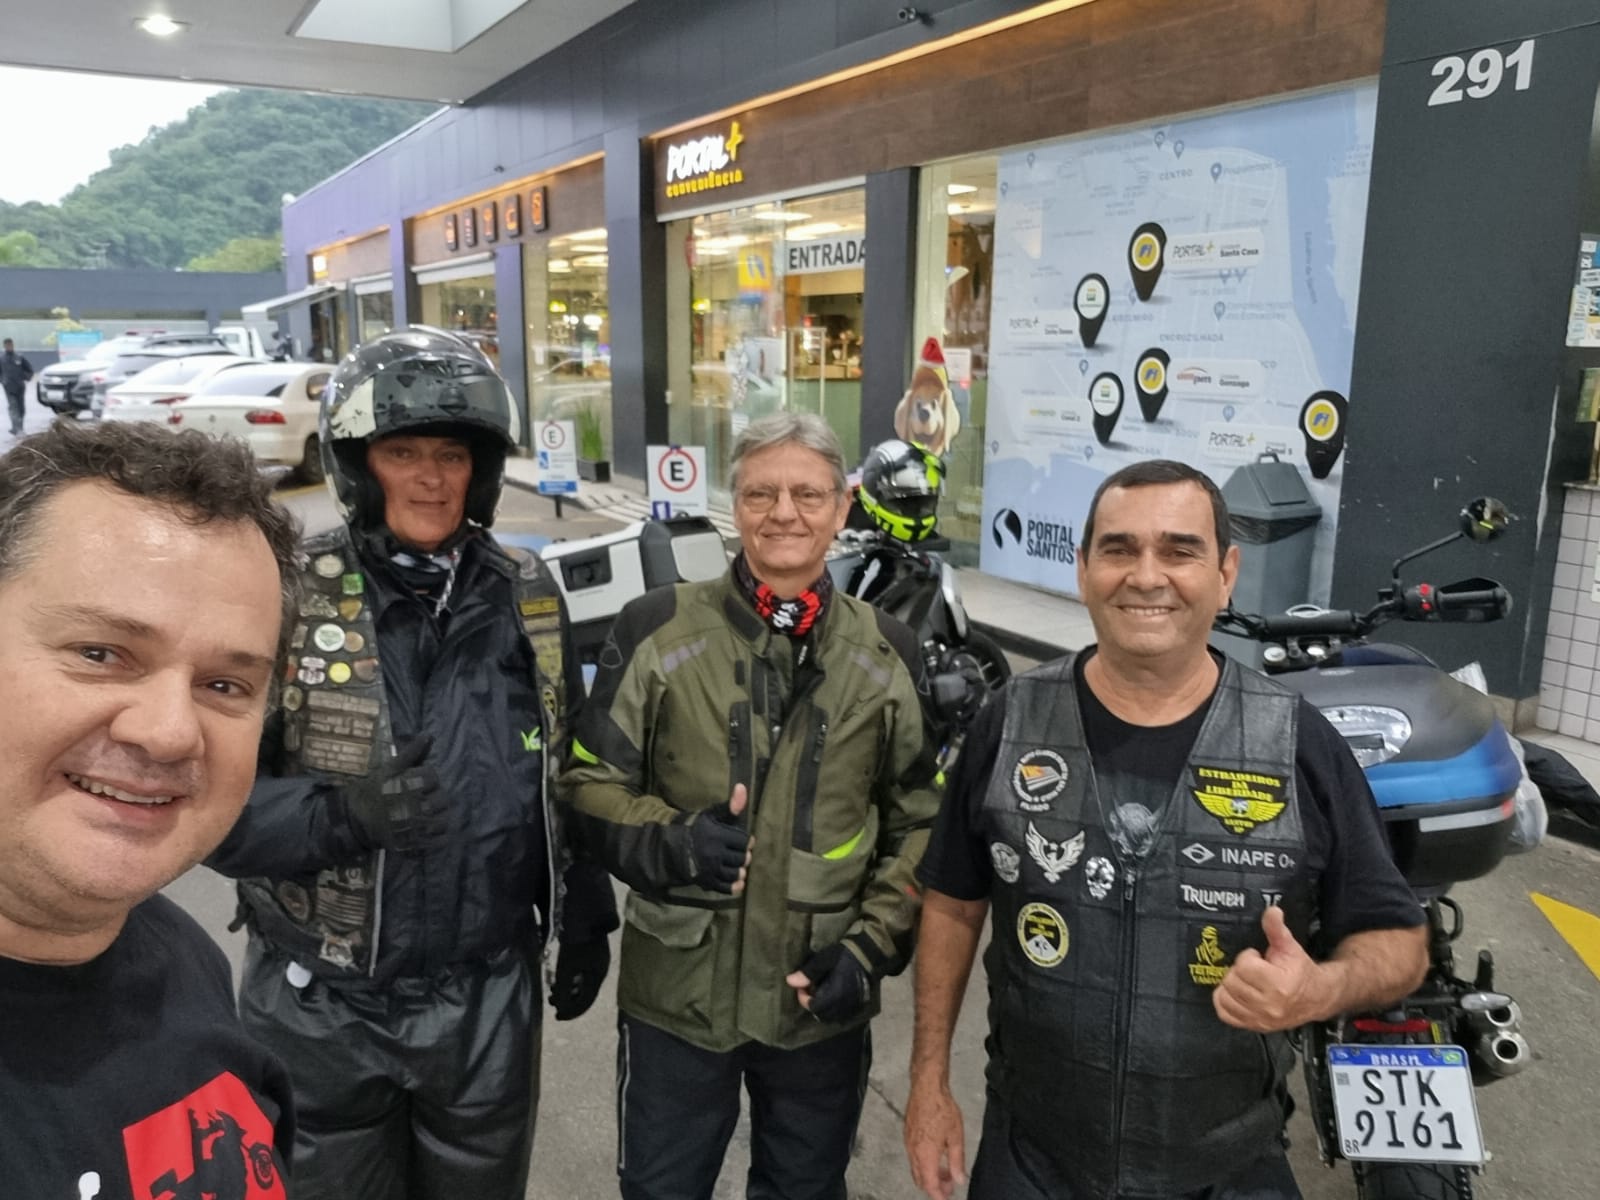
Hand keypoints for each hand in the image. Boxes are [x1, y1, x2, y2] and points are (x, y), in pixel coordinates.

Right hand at [341, 736, 446, 850]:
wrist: (357, 820)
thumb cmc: (375, 791)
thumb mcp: (390, 769)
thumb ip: (412, 752)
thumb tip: (429, 735)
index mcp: (408, 785)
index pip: (434, 777)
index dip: (428, 779)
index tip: (418, 782)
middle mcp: (413, 806)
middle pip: (443, 799)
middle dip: (434, 797)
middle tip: (422, 799)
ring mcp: (415, 827)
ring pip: (444, 819)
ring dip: (439, 816)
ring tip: (427, 814)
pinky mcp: (415, 843)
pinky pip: (439, 839)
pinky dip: (438, 834)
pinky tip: (429, 828)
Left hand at [550, 937, 609, 1020]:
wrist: (584, 914)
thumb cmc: (575, 942)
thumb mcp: (566, 968)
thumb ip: (563, 990)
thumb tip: (561, 1009)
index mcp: (598, 976)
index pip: (586, 1002)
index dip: (571, 1012)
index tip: (557, 1017)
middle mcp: (600, 970)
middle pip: (585, 993)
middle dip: (567, 1001)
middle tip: (551, 1003)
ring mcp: (597, 961)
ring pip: (582, 983)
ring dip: (567, 990)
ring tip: (552, 990)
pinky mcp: (591, 952)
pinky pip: (581, 973)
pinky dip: (570, 979)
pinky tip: (558, 978)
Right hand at [681, 784, 752, 893]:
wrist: (670, 849)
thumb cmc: (693, 829)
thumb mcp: (710, 815)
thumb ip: (729, 806)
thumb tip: (743, 788)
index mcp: (717, 835)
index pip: (744, 841)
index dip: (747, 842)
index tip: (744, 841)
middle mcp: (715, 853)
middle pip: (741, 858)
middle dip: (744, 856)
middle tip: (741, 854)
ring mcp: (710, 870)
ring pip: (735, 873)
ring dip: (740, 871)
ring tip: (737, 866)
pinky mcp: (706, 882)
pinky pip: (725, 887)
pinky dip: (734, 886)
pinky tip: (737, 882)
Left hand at [785, 943, 870, 1022]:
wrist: (871, 952)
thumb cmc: (845, 954)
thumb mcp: (825, 959)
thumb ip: (808, 973)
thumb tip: (789, 981)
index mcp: (835, 995)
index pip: (813, 1007)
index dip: (803, 998)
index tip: (801, 986)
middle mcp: (844, 1004)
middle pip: (822, 1015)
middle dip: (812, 1004)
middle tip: (810, 989)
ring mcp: (853, 1006)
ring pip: (833, 1016)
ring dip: (823, 1008)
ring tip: (821, 993)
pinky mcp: (859, 1003)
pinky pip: (843, 1014)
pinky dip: (834, 1009)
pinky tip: (832, 996)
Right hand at [904, 1075, 966, 1199]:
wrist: (927, 1087)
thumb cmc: (942, 1108)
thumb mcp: (956, 1137)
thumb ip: (957, 1161)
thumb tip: (959, 1179)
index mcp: (925, 1155)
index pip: (930, 1185)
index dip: (939, 1195)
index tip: (947, 1198)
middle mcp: (913, 1152)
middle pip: (920, 1180)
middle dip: (935, 1187)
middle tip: (950, 1185)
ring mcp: (908, 1143)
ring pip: (916, 1168)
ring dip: (930, 1174)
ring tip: (946, 1171)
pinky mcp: (907, 1135)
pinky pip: (914, 1157)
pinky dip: (924, 1163)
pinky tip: (937, 1155)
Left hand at [1213, 905, 1325, 1031]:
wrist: (1316, 997)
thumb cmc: (1301, 971)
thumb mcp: (1290, 946)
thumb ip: (1276, 929)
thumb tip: (1272, 910)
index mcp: (1278, 985)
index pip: (1244, 966)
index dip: (1248, 957)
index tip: (1258, 957)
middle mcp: (1268, 1005)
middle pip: (1231, 981)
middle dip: (1239, 971)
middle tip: (1253, 969)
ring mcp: (1260, 1019)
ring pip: (1225, 997)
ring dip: (1231, 985)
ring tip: (1246, 981)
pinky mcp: (1254, 1026)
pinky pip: (1225, 1014)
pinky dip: (1225, 1002)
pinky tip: (1236, 993)